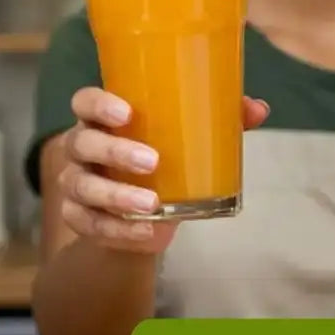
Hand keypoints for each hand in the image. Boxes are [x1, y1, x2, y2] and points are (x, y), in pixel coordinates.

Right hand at [53, 87, 268, 253]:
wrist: (141, 214)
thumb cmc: (162, 159)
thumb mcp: (187, 138)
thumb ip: (218, 119)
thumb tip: (258, 109)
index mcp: (103, 119)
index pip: (85, 102)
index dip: (99, 105)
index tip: (126, 112)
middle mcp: (82, 148)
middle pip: (83, 143)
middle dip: (115, 152)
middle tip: (152, 161)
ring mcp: (76, 184)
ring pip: (82, 187)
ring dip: (117, 196)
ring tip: (152, 204)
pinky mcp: (79, 217)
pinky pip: (90, 224)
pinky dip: (118, 231)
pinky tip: (147, 232)